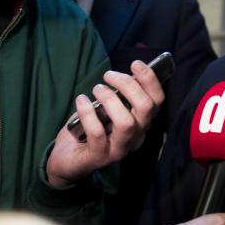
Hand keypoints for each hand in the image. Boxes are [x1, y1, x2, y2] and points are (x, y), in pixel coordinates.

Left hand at [46, 60, 164, 187]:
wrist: (67, 160)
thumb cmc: (88, 129)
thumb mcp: (106, 109)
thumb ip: (118, 96)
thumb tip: (124, 73)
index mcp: (141, 123)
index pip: (157, 101)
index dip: (150, 80)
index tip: (135, 63)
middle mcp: (136, 137)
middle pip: (146, 108)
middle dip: (128, 85)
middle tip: (108, 76)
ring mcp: (119, 149)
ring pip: (126, 123)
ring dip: (110, 100)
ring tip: (96, 89)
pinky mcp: (100, 157)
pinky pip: (97, 132)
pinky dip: (87, 112)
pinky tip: (81, 101)